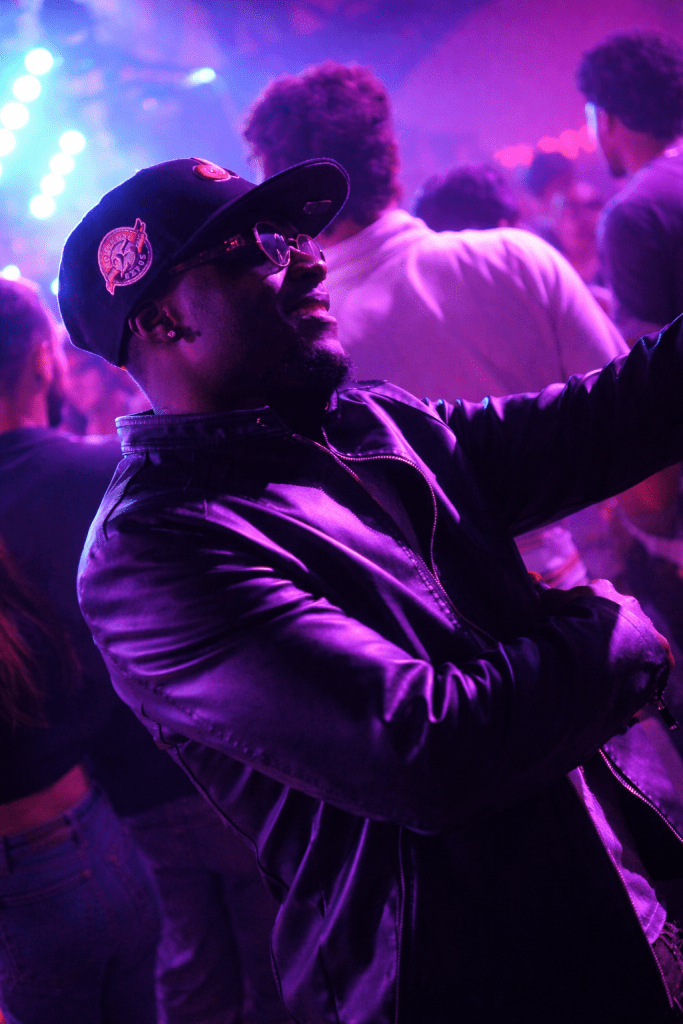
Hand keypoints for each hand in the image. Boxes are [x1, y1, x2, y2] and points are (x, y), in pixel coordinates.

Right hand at [537, 577, 674, 670]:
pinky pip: (654, 653)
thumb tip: (531, 578)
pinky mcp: (657, 644)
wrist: (600, 636)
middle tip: (594, 644)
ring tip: (610, 662)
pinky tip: (632, 672)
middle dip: (608, 626)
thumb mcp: (553, 603)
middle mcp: (627, 602)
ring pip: (635, 633)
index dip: (586, 606)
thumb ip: (546, 593)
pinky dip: (644, 661)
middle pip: (617, 612)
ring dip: (625, 644)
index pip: (596, 593)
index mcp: (603, 589)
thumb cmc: (573, 616)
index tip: (578, 620)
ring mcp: (643, 622)